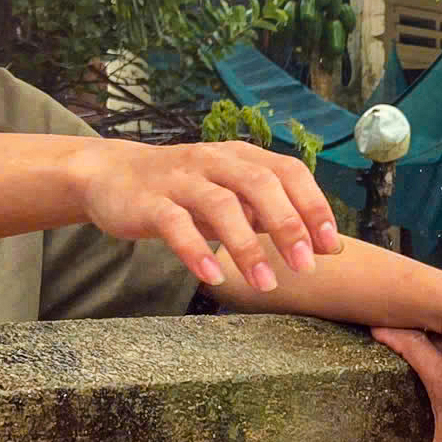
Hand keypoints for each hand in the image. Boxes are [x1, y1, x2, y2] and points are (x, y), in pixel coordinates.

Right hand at [75, 138, 342, 291]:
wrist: (111, 175)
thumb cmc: (184, 190)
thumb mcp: (231, 194)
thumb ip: (271, 214)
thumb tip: (324, 243)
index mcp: (241, 156)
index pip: (288, 171)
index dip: (313, 206)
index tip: (329, 244)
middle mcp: (214, 160)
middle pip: (260, 185)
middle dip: (287, 225)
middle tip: (305, 266)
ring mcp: (180, 179)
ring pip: (221, 205)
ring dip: (247, 246)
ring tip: (265, 284)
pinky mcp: (149, 201)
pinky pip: (176, 224)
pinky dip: (197, 250)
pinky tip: (214, 276)